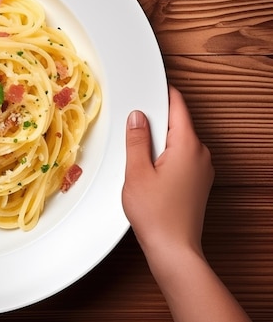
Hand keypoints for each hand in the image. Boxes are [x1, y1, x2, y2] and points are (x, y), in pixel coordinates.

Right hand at [122, 85, 213, 255]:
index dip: (161, 93)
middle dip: (154, 122)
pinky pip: (181, 158)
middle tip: (131, 129)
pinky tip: (147, 171)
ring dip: (158, 142)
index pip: (178, 106)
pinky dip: (164, 157)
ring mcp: (202, 170)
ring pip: (178, 142)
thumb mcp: (137, 172)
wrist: (173, 249)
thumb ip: (137, 140)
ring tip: (137, 157)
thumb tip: (138, 117)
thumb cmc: (156, 214)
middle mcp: (201, 155)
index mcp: (188, 146)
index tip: (149, 85)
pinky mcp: (197, 182)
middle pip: (177, 124)